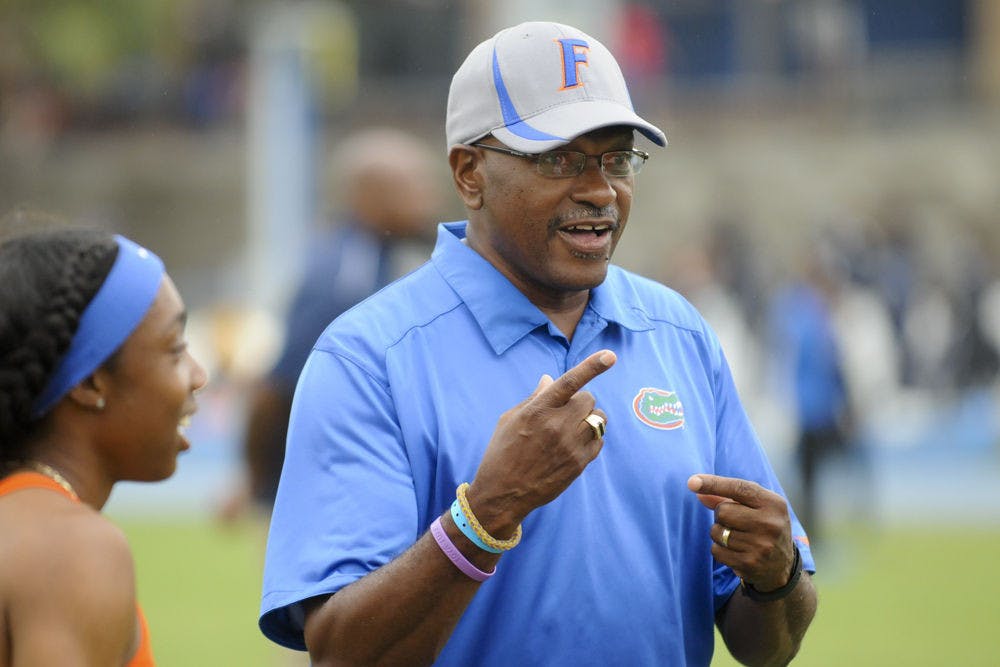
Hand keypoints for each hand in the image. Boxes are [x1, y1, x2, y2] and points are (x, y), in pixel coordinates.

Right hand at [466, 350, 616, 532]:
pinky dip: (591, 437)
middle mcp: (557, 425)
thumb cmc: (502, 451)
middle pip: (588, 399)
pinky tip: (573, 445)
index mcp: (537, 410)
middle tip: (565, 412)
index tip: (610, 356)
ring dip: (589, 418)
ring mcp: (571, 445)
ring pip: (598, 418)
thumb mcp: (510, 419)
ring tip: (573, 427)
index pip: (569, 382)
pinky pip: (599, 440)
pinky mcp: (579, 463)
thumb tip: (550, 379)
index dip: (591, 366)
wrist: (503, 493)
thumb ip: (534, 398)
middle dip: (579, 401)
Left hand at [687, 474, 795, 591]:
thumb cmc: (763, 527)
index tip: (692, 482)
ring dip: (719, 533)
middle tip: (735, 522)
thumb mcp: (755, 507)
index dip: (714, 484)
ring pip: (717, 532)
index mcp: (773, 504)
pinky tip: (736, 551)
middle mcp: (770, 524)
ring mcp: (761, 546)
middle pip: (723, 511)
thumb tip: (696, 487)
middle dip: (721, 515)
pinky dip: (720, 549)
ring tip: (738, 538)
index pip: (739, 488)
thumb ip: (727, 496)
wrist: (782, 566)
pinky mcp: (750, 564)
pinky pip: (716, 550)